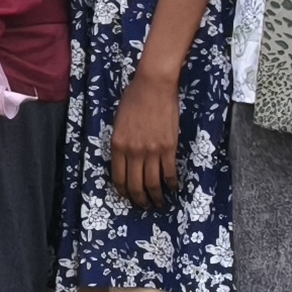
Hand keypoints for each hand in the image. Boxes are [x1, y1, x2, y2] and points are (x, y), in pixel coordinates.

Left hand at [108, 67, 183, 206]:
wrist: (154, 85)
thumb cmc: (134, 98)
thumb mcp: (118, 121)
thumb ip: (120, 142)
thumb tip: (125, 158)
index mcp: (118, 145)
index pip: (118, 177)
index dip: (123, 192)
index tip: (127, 197)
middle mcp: (133, 152)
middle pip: (135, 185)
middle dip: (139, 200)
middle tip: (144, 206)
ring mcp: (152, 151)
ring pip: (153, 183)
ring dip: (156, 196)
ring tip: (159, 203)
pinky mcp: (168, 147)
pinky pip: (169, 172)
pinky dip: (172, 183)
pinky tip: (173, 188)